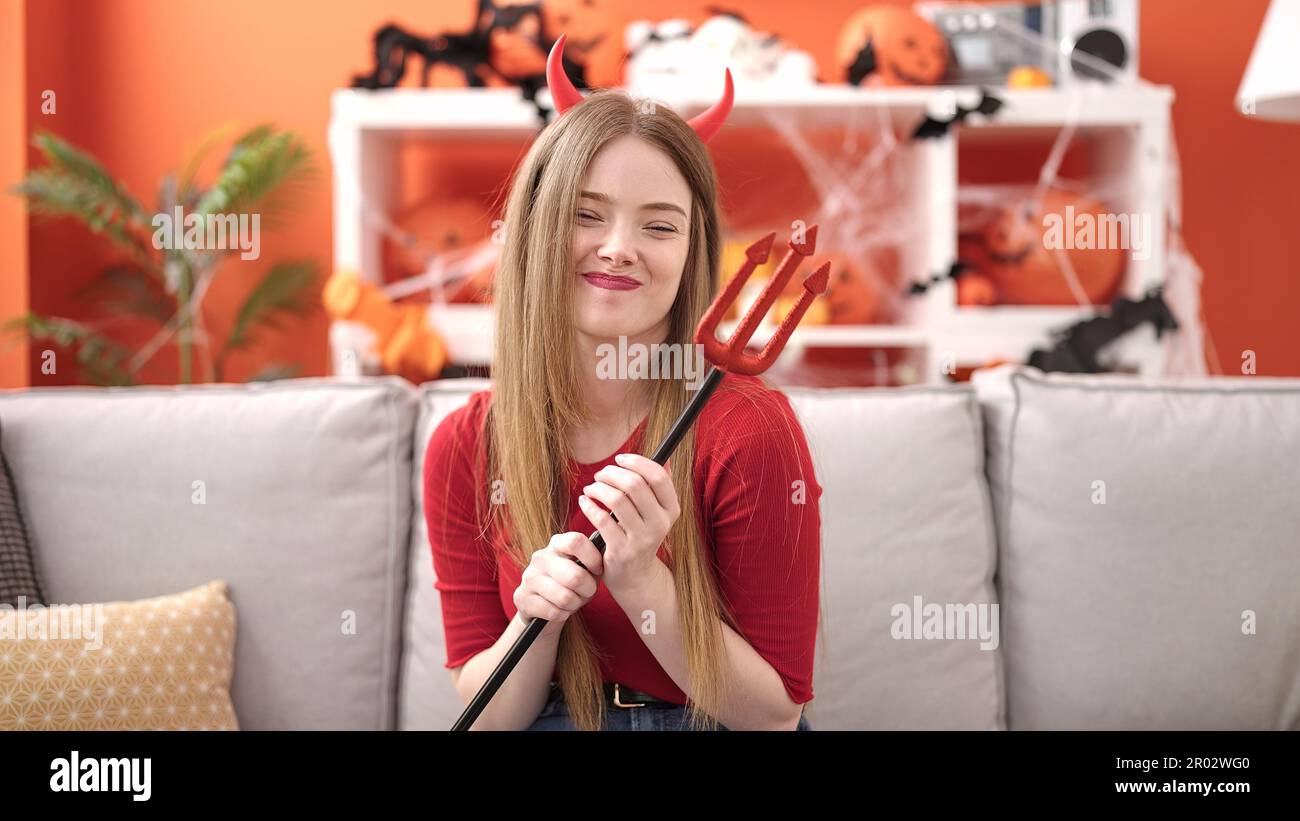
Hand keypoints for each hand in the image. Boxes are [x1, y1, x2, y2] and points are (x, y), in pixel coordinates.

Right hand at [513, 532, 603, 638]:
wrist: (544, 607)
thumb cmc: (572, 584)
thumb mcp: (586, 570)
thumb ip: (596, 560)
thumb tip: (610, 553)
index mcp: (557, 544)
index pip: (576, 541)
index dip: (592, 558)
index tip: (597, 570)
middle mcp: (540, 557)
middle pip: (575, 576)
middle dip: (588, 590)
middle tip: (587, 592)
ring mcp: (529, 577)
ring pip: (565, 597)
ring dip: (575, 605)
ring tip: (572, 602)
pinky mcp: (522, 598)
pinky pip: (554, 612)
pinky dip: (563, 615)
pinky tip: (559, 610)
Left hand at [577, 453, 679, 599]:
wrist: (636, 576)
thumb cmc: (641, 535)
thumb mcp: (656, 514)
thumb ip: (659, 488)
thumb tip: (664, 458)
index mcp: (671, 510)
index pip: (659, 477)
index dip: (637, 462)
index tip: (620, 459)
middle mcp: (660, 524)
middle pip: (635, 484)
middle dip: (612, 473)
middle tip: (601, 474)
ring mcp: (641, 539)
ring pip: (616, 499)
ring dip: (598, 488)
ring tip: (591, 488)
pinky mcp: (620, 550)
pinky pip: (601, 519)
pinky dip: (589, 505)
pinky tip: (585, 501)